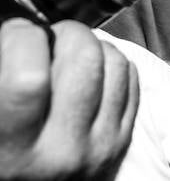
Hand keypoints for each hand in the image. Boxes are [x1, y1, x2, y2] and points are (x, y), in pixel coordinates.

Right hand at [0, 19, 139, 180]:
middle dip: (64, 33)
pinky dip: (112, 63)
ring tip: (67, 54)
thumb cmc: (6, 162)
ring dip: (91, 46)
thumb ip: (2, 82)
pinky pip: (131, 79)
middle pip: (84, 58)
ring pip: (114, 61)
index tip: (15, 34)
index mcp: (14, 150)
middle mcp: (62, 150)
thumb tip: (17, 32)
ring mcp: (100, 145)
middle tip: (46, 40)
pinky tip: (90, 72)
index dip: (21, 40)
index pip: (29, 78)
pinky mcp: (123, 141)